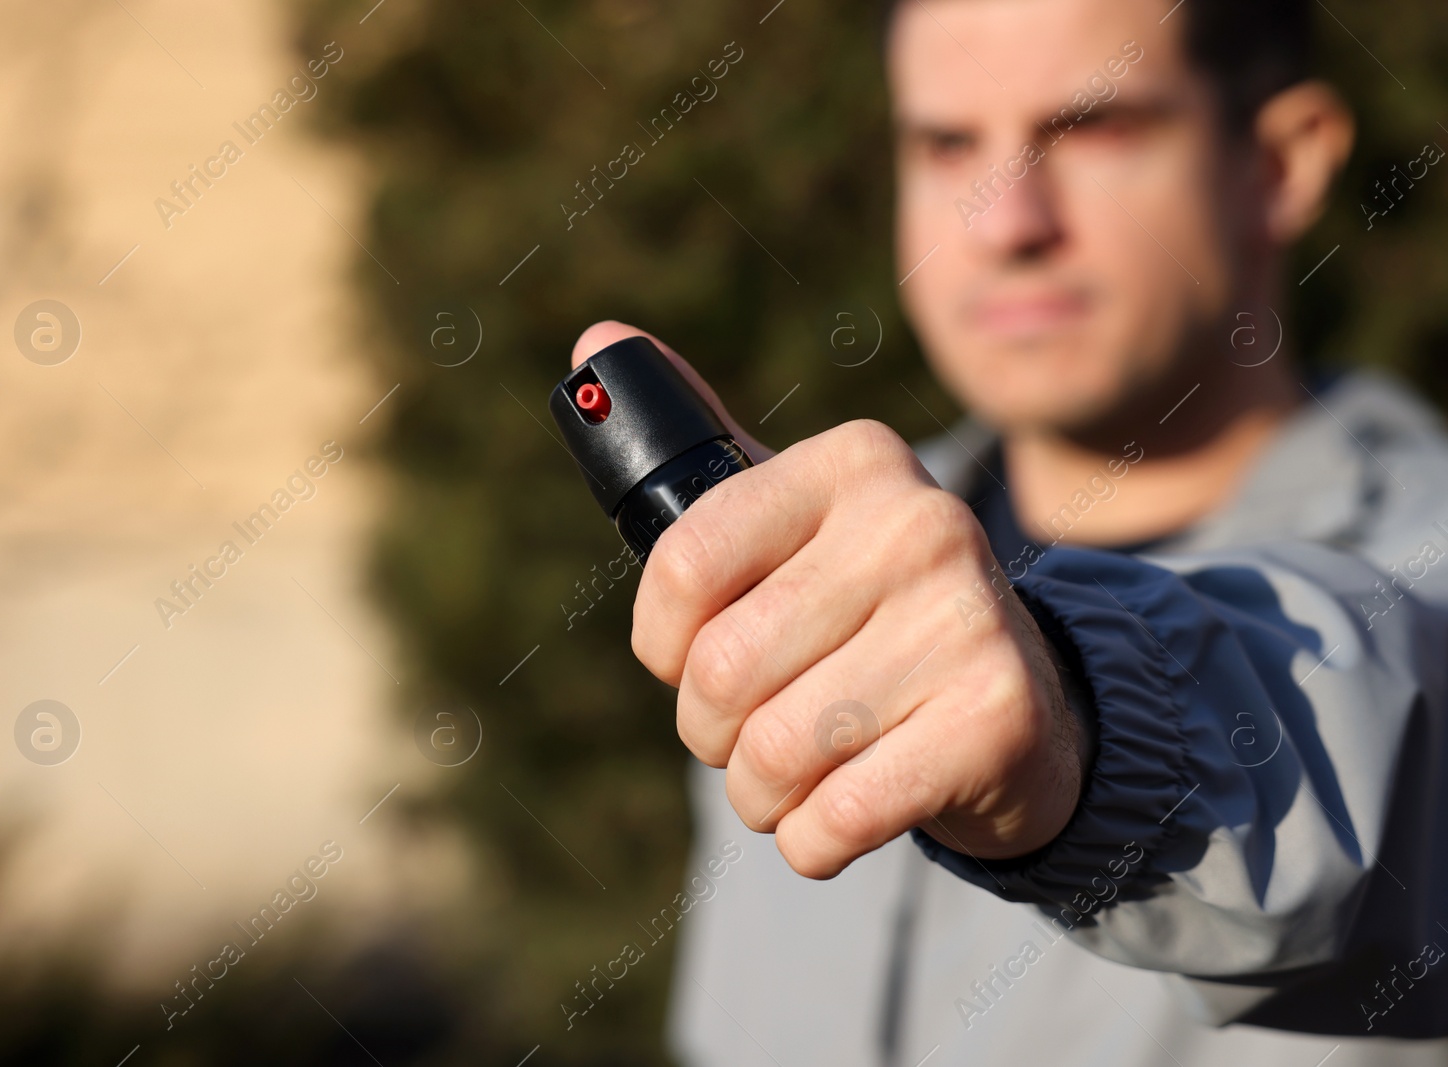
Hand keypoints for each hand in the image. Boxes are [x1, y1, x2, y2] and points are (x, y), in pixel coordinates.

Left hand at [571, 322, 1089, 878]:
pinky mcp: (996, 718)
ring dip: (760, 794)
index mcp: (852, 461)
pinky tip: (840, 813)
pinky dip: (811, 841)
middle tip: (748, 730)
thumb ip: (702, 453)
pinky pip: (836, 819)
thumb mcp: (792, 527)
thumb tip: (594, 338)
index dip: (662, 642)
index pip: (684, 563)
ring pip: (773, 754)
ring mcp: (967, 618)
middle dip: (710, 732)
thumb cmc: (865, 616)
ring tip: (794, 775)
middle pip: (722, 671)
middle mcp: (918, 523)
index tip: (686, 658)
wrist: (1021, 707)